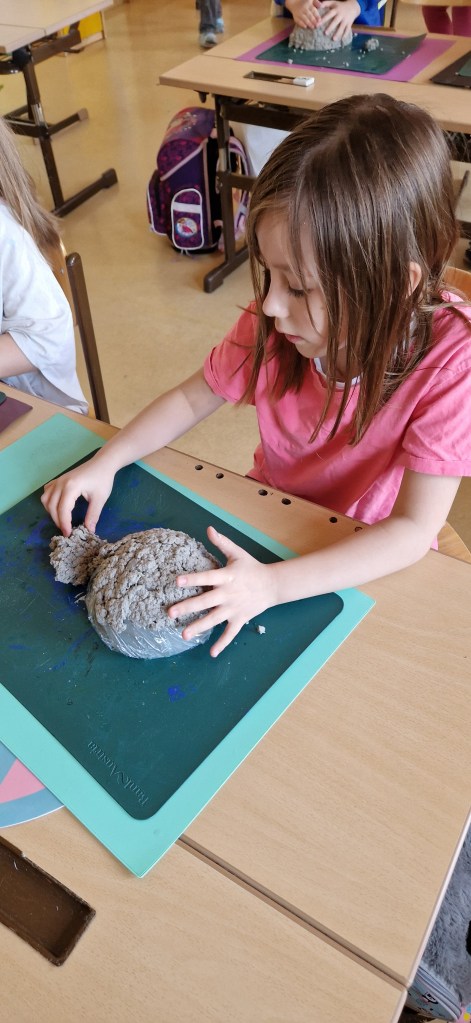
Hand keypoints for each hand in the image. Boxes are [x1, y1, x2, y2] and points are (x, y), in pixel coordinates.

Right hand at [41, 457, 114, 535]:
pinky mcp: (59, 479)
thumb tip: (89, 530)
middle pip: (52, 506)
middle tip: (66, 530)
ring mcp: (58, 480)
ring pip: (46, 499)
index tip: (68, 534)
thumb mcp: (100, 499)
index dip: (64, 524)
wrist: (102, 463)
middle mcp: (61, 483)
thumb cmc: (103, 479)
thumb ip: (93, 515)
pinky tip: (57, 506)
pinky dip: (48, 501)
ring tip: (62, 520)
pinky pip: (47, 491)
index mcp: (71, 487)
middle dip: (57, 520)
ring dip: (51, 511)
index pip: (63, 509)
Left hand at [168, 525, 275, 656]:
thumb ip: (222, 543)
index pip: (207, 576)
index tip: (177, 581)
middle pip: (206, 601)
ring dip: (199, 627)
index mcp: (227, 576)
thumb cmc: (251, 567)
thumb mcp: (237, 553)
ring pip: (214, 619)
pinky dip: (222, 643)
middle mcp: (228, 594)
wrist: (273, 585)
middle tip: (170, 613)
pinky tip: (211, 653)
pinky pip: (230, 634)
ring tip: (183, 634)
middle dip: (188, 607)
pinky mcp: (240, 619)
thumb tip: (208, 528)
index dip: (193, 579)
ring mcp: (234, 609)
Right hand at [285, 0, 320, 27]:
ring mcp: (299, 13)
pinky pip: (298, 21)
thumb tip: (320, 6)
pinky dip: (301, 24)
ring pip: (304, 19)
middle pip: (309, 15)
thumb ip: (316, 2)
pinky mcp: (295, 16)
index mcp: (308, 4)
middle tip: (317, 26)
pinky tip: (305, 27)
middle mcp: (303, 8)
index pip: (313, 10)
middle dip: (313, 21)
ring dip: (309, 24)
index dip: (317, 16)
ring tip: (312, 27)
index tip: (320, 20)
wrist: (293, 1)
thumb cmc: (305, 1)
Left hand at [318, 0, 359, 38]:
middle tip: (325, 33)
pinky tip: (342, 40)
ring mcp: (346, 19)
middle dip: (330, 27)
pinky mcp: (350, 23)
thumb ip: (326, 3)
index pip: (329, 14)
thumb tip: (318, 6)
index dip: (324, 19)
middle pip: (335, 21)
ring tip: (333, 39)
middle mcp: (341, 15)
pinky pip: (348, 30)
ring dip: (338, 33)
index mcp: (336, 10)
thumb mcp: (334, 3)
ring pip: (342, 27)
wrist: (353, 6)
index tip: (318, 24)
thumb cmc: (340, 6)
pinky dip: (345, 35)